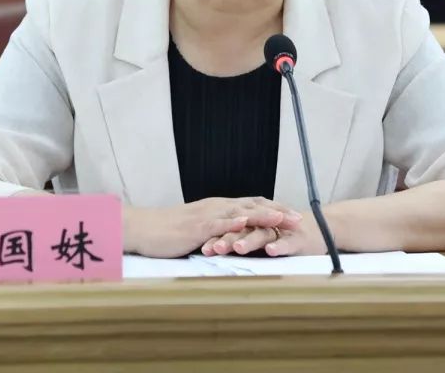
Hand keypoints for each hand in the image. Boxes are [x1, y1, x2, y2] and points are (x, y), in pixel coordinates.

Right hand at [125, 197, 304, 258]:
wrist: (144, 228)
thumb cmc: (169, 233)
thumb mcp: (200, 231)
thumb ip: (219, 232)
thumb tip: (234, 238)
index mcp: (220, 208)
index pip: (253, 205)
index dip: (275, 210)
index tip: (294, 216)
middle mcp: (218, 207)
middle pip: (254, 205)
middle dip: (279, 211)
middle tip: (300, 218)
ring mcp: (209, 215)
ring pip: (242, 212)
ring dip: (264, 214)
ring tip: (284, 218)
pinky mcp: (198, 226)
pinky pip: (220, 223)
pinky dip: (235, 222)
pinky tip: (248, 223)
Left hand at [200, 210, 326, 257]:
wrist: (318, 231)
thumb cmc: (283, 238)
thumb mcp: (258, 242)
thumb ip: (238, 244)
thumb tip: (209, 253)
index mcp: (252, 225)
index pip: (230, 229)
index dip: (216, 237)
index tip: (201, 247)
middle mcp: (265, 225)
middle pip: (242, 230)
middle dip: (227, 238)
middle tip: (214, 248)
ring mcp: (282, 231)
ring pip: (262, 234)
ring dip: (249, 240)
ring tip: (238, 248)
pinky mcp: (298, 238)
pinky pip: (287, 242)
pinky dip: (279, 245)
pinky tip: (270, 251)